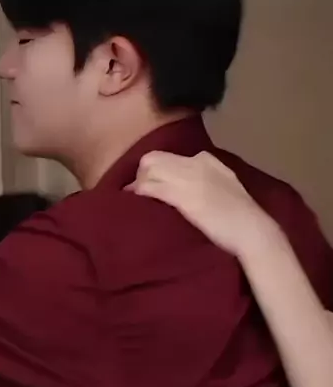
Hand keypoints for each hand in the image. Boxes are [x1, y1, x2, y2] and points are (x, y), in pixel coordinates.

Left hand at [127, 150, 276, 257]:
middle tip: (139, 194)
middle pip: (153, 159)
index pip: (169, 156)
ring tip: (135, 200)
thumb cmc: (240, 217)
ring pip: (148, 170)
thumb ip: (206, 182)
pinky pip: (150, 187)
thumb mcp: (224, 188)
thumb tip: (187, 188)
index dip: (156, 171)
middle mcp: (195, 162)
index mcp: (206, 159)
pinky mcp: (181, 195)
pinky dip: (140, 192)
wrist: (251, 230)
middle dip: (142, 175)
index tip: (152, 184)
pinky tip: (136, 201)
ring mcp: (187, 177)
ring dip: (138, 184)